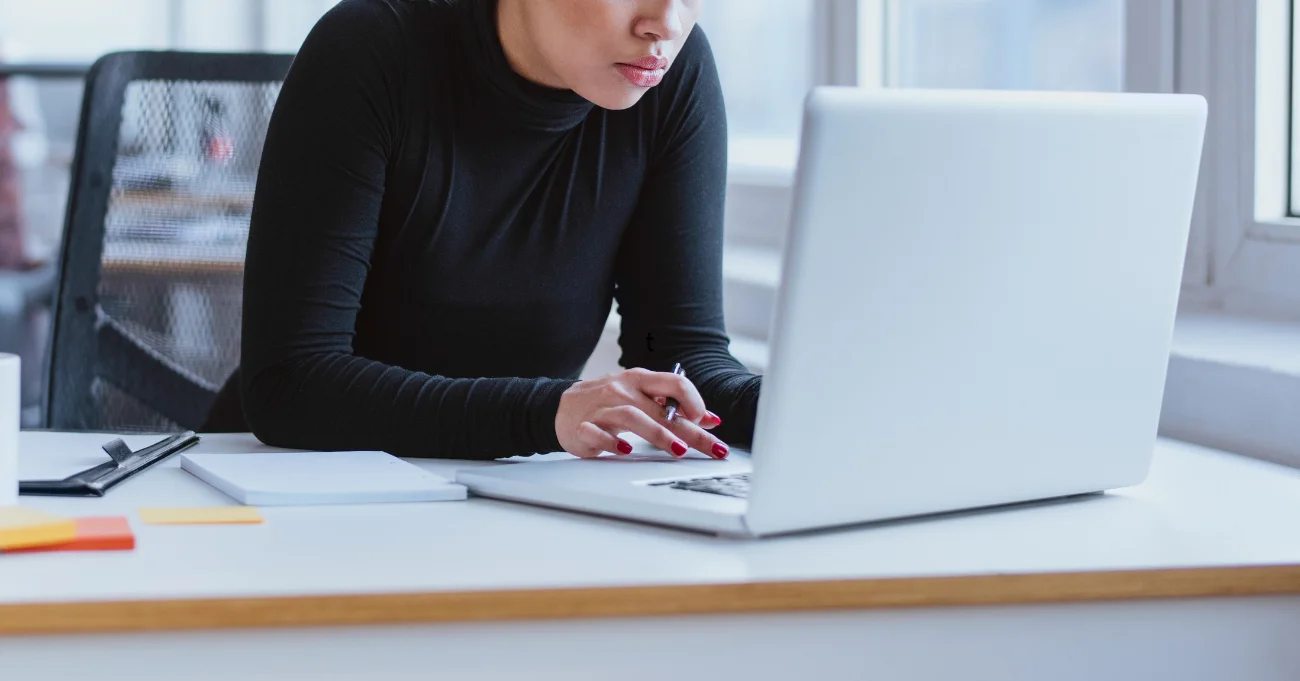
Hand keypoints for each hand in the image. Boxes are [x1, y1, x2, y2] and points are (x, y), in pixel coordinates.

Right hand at [556, 368, 727, 459]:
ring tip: (678, 450)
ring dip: (658, 434)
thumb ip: (673, 407)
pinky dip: (611, 442)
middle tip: (712, 447)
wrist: (561, 407)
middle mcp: (622, 390)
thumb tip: (710, 419)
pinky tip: (626, 451)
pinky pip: (597, 433)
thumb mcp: (641, 397)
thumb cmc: (607, 403)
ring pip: (632, 416)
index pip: (675, 383)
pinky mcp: (583, 426)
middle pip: (661, 408)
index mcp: (639, 380)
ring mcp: (602, 408)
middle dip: (690, 429)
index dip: (694, 401)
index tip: (707, 421)